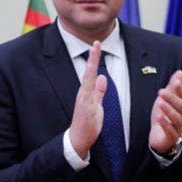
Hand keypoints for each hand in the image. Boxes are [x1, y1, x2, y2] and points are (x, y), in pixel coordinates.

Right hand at [69, 41, 106, 157]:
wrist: (78, 139)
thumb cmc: (87, 124)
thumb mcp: (96, 105)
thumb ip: (100, 92)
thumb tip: (103, 78)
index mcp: (86, 92)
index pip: (91, 72)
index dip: (94, 59)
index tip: (97, 45)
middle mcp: (84, 93)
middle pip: (89, 71)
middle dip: (93, 57)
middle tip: (96, 42)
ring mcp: (84, 99)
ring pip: (88, 78)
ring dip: (92, 64)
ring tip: (95, 49)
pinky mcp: (87, 107)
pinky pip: (90, 91)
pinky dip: (91, 80)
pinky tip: (96, 72)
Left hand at [149, 70, 181, 154]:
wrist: (159, 137)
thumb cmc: (164, 117)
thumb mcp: (167, 100)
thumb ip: (173, 87)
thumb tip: (181, 72)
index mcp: (181, 106)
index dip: (179, 89)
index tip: (175, 82)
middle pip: (180, 106)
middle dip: (171, 98)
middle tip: (161, 92)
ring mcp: (177, 127)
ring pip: (176, 118)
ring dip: (168, 110)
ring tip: (160, 103)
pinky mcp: (171, 137)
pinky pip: (170, 131)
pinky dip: (165, 124)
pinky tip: (159, 118)